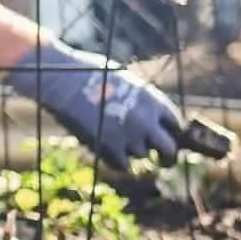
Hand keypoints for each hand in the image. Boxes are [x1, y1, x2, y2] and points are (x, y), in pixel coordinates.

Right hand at [3, 43, 186, 169]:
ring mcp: (129, 137)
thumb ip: (143, 101)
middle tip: (163, 161)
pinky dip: (117, 160)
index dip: (173, 133)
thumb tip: (152, 118)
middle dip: (168, 157)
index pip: (177, 125)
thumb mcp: (126, 81)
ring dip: (132, 150)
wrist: (63, 82)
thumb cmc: (90, 74)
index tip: (167, 137)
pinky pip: (123, 165)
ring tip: (113, 134)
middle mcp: (147, 121)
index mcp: (153, 101)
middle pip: (170, 150)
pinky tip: (107, 148)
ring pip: (141, 155)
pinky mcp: (110, 149)